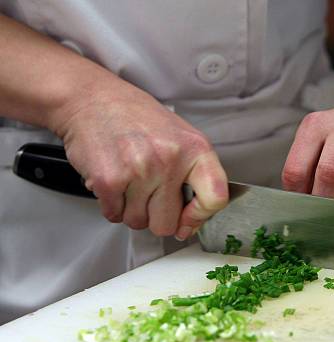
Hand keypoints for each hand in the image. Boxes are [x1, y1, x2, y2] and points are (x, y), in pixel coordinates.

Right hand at [49, 83, 227, 239]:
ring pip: (138, 222)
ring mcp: (140, 170)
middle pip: (167, 224)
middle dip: (155, 217)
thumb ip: (193, 176)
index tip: (188, 220)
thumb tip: (193, 220)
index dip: (200, 217)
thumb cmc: (137, 117)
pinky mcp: (109, 179)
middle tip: (149, 194)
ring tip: (130, 181)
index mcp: (196, 148)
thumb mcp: (180, 137)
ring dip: (131, 209)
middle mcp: (170, 160)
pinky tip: (115, 181)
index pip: (215, 198)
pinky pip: (114, 215)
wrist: (92, 99)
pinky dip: (112, 205)